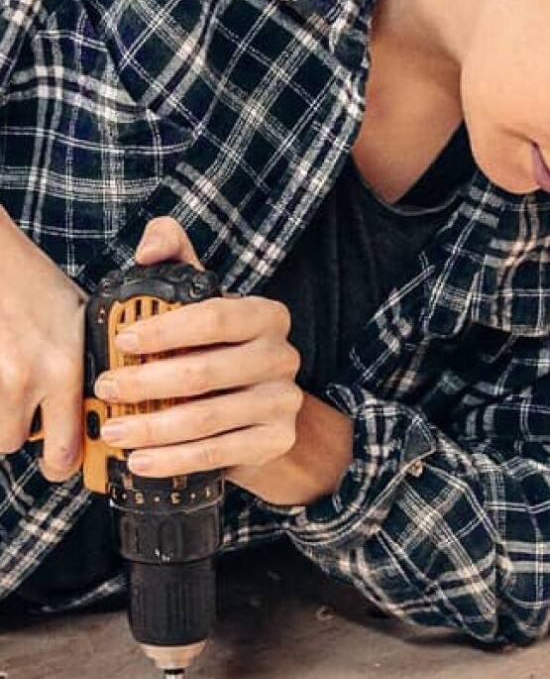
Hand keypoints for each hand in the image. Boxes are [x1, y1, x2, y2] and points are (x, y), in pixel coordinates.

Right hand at [0, 207, 86, 481]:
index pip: (65, 450)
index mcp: (63, 369)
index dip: (64, 464)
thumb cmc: (34, 283)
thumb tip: (100, 402)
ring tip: (8, 379)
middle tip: (27, 409)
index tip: (66, 462)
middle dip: (20, 431)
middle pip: (13, 444)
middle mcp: (22, 380)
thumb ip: (83, 364)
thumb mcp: (79, 320)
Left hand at [96, 218, 308, 499]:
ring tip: (112, 429)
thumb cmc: (215, 346)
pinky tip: (139, 460)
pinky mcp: (276, 440)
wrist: (257, 409)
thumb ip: (172, 256)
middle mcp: (283, 356)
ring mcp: (284, 401)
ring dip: (153, 427)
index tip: (122, 340)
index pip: (217, 317)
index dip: (167, 329)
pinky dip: (174, 459)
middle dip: (147, 382)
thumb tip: (148, 250)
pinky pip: (219, 454)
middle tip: (104, 388)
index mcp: (267, 315)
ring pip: (209, 418)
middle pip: (209, 371)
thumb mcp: (199, 298)